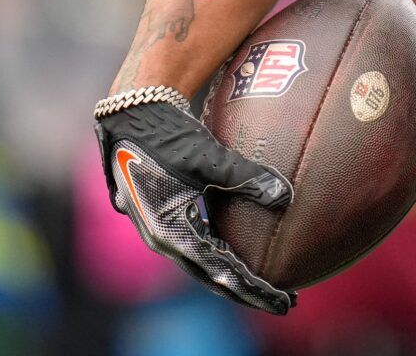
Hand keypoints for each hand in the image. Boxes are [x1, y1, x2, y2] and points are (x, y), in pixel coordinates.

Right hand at [94, 98, 296, 313]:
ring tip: (266, 283)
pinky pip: (196, 244)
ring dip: (234, 275)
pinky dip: (221, 254)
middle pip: (212, 278)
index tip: (284, 301)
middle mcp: (164, 239)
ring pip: (203, 263)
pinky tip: (239, 250)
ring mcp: (161, 230)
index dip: (254, 290)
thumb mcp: (206, 156)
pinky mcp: (163, 217)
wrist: (130, 115)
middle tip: (285, 301)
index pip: (222, 273)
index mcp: (172, 233)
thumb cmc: (166, 134)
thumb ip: (246, 175)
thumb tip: (285, 194)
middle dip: (248, 292)